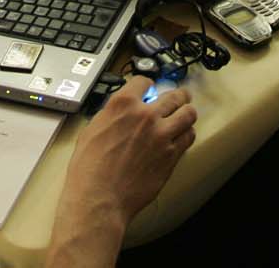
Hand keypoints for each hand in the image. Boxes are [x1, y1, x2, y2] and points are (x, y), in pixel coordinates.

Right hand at [52, 78, 196, 247]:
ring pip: (188, 113)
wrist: (99, 197)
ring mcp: (162, 134)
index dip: (147, 85)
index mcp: (123, 105)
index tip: (149, 89)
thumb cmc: (90, 169)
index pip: (144, 81)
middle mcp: (146, 115)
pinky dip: (187, 134)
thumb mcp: (92, 130)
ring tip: (185, 115)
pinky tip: (182, 136)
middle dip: (176, 96)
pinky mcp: (171, 154)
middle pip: (173, 95)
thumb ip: (111, 116)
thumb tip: (119, 114)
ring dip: (186, 113)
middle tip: (178, 98)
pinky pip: (189, 136)